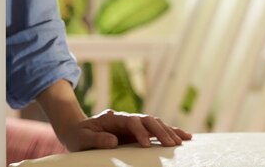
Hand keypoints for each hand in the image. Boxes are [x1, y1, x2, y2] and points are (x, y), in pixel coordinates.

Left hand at [59, 109, 191, 151]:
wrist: (80, 132)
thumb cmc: (80, 136)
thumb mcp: (83, 138)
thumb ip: (96, 138)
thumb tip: (113, 140)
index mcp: (114, 118)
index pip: (131, 121)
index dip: (140, 131)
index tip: (146, 145)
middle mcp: (127, 119)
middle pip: (147, 120)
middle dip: (160, 131)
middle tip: (171, 145)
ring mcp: (134, 124)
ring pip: (155, 123)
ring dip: (169, 131)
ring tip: (183, 141)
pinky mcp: (139, 132)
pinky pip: (157, 131)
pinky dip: (171, 132)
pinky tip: (184, 137)